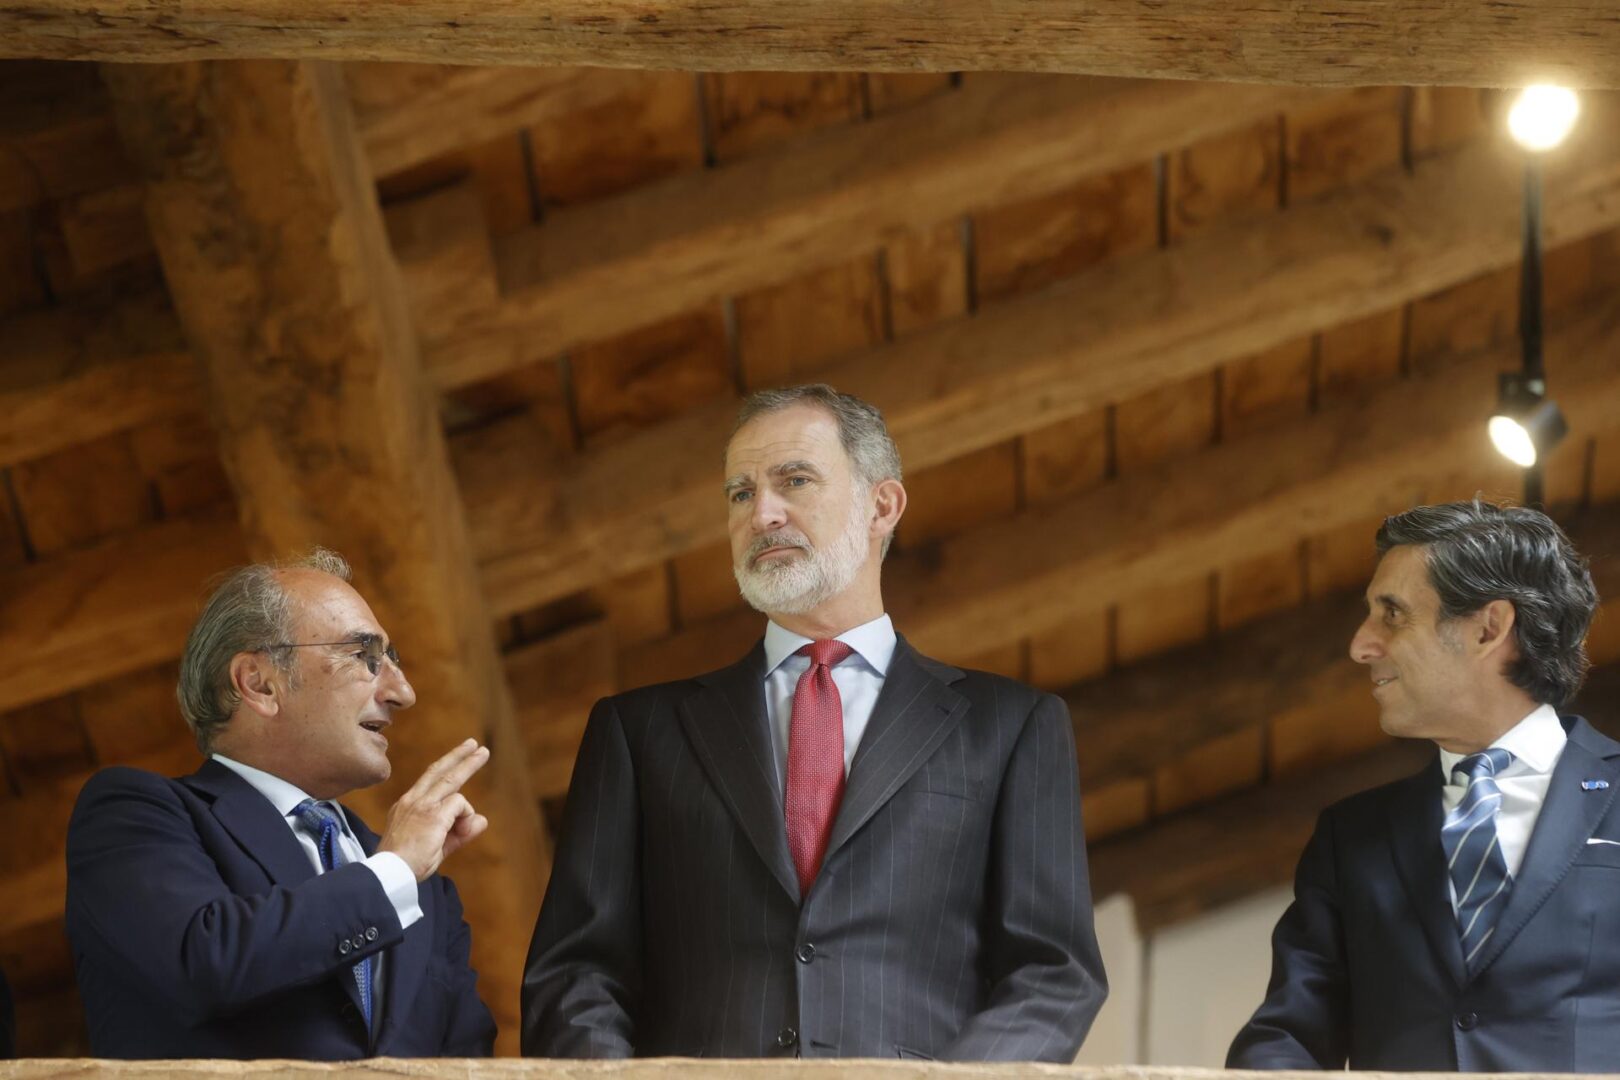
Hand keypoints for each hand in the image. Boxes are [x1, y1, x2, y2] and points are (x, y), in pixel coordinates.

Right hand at [378, 738, 490, 880]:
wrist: (389, 875)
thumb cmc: (407, 865)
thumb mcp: (437, 847)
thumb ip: (459, 833)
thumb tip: (482, 820)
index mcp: (406, 807)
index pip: (427, 782)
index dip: (442, 771)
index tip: (454, 762)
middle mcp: (412, 801)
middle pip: (437, 771)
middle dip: (457, 755)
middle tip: (474, 744)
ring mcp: (422, 806)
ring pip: (451, 777)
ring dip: (469, 764)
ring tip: (483, 752)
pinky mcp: (433, 814)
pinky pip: (460, 804)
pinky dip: (465, 815)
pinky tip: (458, 829)